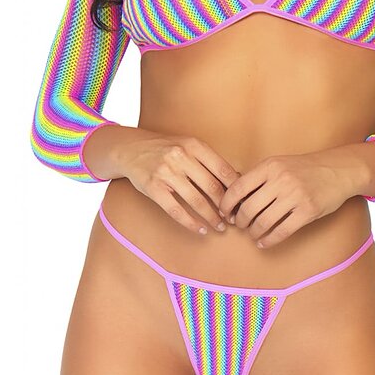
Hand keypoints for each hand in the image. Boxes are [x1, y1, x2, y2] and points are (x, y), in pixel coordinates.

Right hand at [121, 135, 241, 235]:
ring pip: (197, 201)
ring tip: (220, 226)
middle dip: (226, 206)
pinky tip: (201, 229)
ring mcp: (166, 173)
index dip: (235, 188)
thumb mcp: (188, 145)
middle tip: (234, 218)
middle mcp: (181, 157)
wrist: (132, 148)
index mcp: (195, 145)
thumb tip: (237, 180)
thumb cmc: (167, 148)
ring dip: (212, 217)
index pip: (223, 169)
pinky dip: (191, 223)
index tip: (242, 201)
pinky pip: (176, 210)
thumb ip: (209, 160)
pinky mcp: (154, 188)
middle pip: (212, 187)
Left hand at [217, 152, 352, 249]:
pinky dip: (269, 240)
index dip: (226, 204)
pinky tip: (264, 242)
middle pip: (248, 208)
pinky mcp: (307, 211)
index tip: (224, 213)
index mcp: (270, 166)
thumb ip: (259, 177)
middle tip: (239, 225)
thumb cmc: (304, 168)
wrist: (338, 170)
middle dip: (240, 221)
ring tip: (253, 234)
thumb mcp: (279, 164)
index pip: (238, 187)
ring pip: (263, 222)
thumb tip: (233, 197)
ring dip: (253, 232)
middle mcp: (281, 180)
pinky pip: (282, 231)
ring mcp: (295, 196)